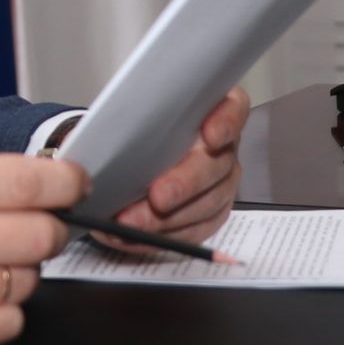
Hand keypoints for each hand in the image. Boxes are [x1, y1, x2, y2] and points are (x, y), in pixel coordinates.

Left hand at [100, 87, 248, 252]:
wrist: (129, 152)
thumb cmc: (134, 126)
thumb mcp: (130, 113)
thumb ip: (131, 117)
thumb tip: (111, 136)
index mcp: (211, 109)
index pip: (233, 108)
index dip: (226, 122)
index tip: (210, 135)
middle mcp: (222, 146)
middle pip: (216, 165)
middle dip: (185, 185)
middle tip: (157, 198)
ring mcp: (220, 181)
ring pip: (207, 204)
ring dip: (168, 218)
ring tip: (131, 223)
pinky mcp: (211, 212)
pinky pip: (194, 230)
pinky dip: (163, 235)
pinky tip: (135, 236)